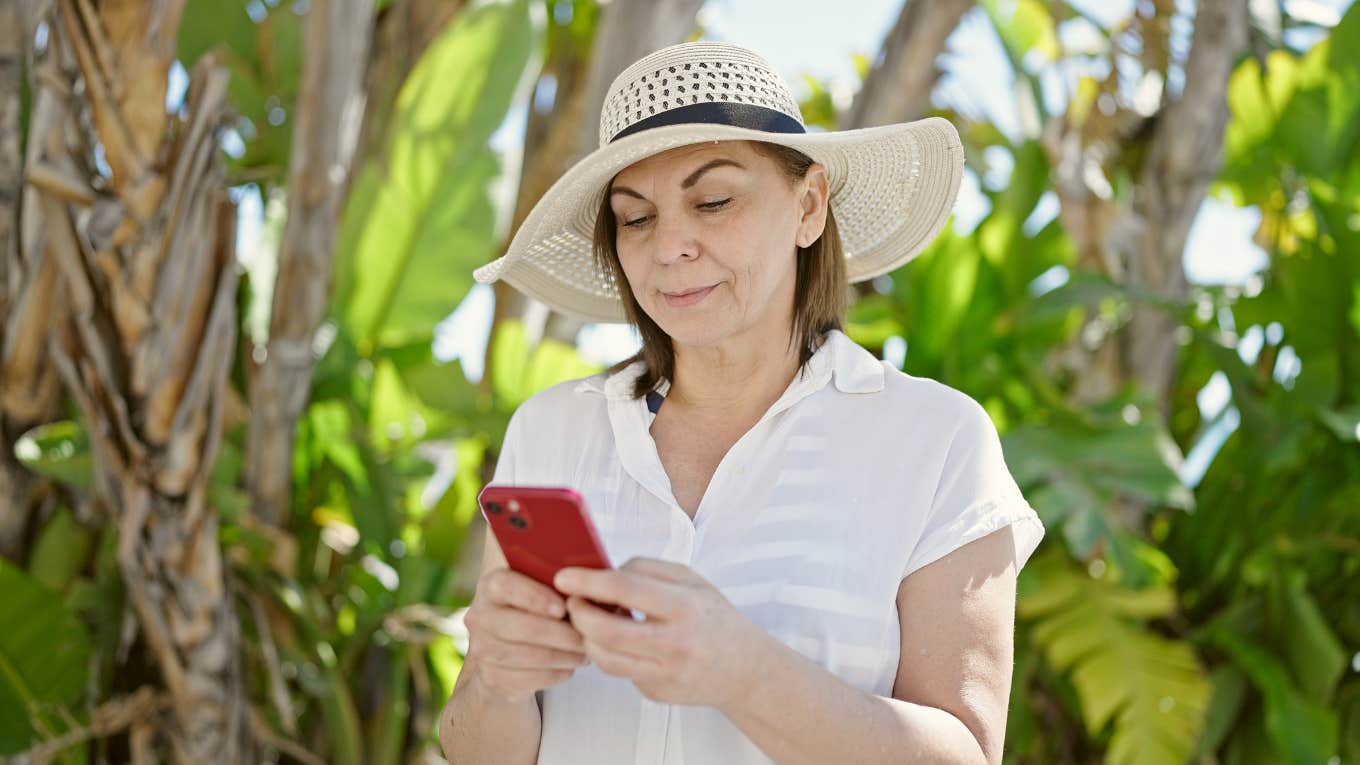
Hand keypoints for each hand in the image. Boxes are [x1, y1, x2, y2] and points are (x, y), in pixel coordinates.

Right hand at [463, 567, 588, 703]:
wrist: (505, 649)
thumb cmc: (533, 608)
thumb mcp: (539, 587)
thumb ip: (554, 581)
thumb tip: (585, 587)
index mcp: (491, 586)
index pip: (506, 586)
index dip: (536, 597)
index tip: (563, 609)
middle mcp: (480, 617)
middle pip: (522, 627)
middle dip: (561, 634)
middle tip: (587, 635)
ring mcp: (483, 650)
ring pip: (531, 656)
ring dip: (565, 655)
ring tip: (585, 650)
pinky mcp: (493, 678)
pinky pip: (532, 678)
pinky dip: (558, 672)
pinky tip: (571, 665)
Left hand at [553, 557, 769, 707]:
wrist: (744, 668)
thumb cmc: (713, 617)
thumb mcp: (691, 580)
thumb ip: (646, 570)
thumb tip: (601, 572)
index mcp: (685, 606)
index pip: (625, 589)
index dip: (588, 581)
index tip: (564, 577)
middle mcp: (676, 643)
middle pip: (606, 631)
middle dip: (578, 614)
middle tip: (571, 601)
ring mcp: (665, 674)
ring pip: (605, 658)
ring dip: (586, 636)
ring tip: (590, 620)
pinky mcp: (656, 693)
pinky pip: (618, 671)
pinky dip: (609, 653)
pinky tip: (617, 640)